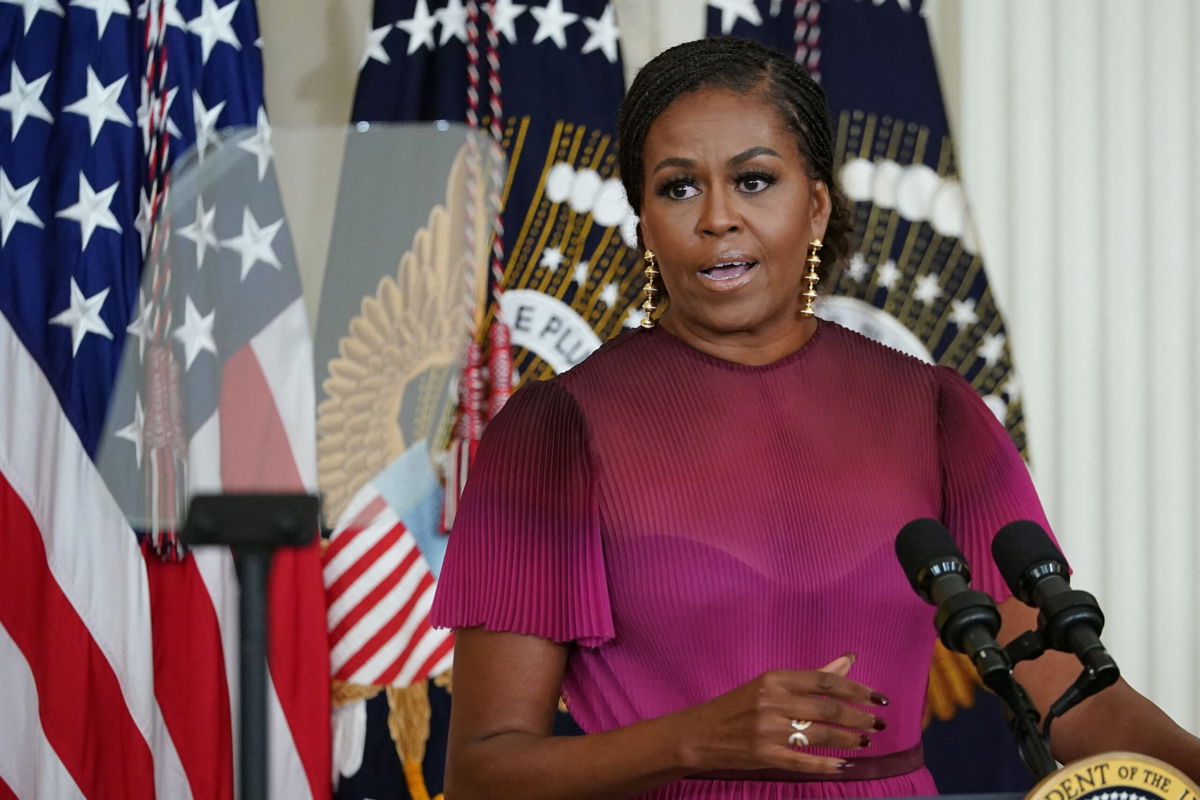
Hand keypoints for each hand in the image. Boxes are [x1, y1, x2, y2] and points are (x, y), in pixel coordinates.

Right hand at [672, 654, 886, 773]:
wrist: (699, 733)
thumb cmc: (738, 706)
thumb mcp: (771, 685)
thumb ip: (813, 676)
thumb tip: (849, 660)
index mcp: (775, 679)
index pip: (825, 681)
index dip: (857, 689)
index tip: (880, 698)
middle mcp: (772, 701)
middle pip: (827, 708)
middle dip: (859, 717)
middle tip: (879, 723)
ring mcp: (767, 730)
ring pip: (820, 734)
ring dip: (849, 740)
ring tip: (866, 741)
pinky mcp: (763, 755)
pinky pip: (802, 761)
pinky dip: (826, 765)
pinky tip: (844, 765)